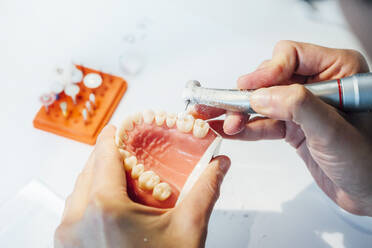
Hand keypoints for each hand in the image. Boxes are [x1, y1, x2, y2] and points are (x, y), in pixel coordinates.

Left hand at [54, 125, 229, 247]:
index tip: (122, 126)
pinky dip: (92, 197)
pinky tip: (113, 202)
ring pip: (80, 188)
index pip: (104, 154)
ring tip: (125, 177)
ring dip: (99, 176)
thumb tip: (219, 164)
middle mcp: (76, 220)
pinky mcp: (67, 246)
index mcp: (104, 208)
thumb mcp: (189, 229)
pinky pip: (75, 209)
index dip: (114, 135)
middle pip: (90, 168)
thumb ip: (205, 190)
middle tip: (130, 151)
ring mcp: (67, 235)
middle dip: (109, 155)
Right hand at [193, 41, 371, 215]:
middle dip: (248, 95)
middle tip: (231, 108)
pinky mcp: (293, 126)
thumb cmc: (368, 162)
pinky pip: (265, 122)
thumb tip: (260, 96)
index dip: (267, 70)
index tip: (248, 88)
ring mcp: (303, 106)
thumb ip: (298, 107)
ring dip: (242, 112)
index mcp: (338, 71)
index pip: (292, 56)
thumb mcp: (333, 131)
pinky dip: (247, 127)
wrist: (368, 192)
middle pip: (271, 78)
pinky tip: (232, 131)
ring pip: (263, 101)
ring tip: (227, 123)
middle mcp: (318, 84)